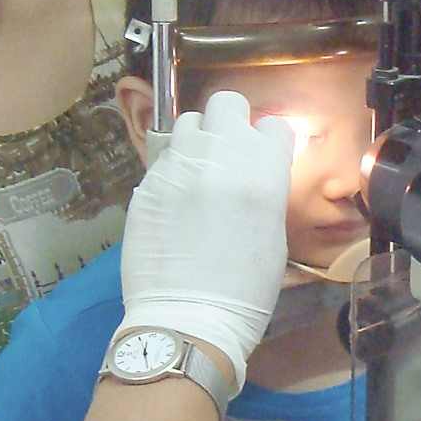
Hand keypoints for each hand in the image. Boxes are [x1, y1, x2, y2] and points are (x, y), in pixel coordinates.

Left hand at [120, 91, 294, 392]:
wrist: (189, 317)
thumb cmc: (245, 289)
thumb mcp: (272, 234)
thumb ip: (263, 190)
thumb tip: (251, 174)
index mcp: (263, 171)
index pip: (274, 126)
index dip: (268, 142)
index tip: (263, 158)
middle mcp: (220, 156)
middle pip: (226, 103)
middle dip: (230, 122)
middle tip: (227, 153)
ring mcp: (178, 166)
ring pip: (187, 123)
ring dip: (196, 141)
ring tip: (196, 174)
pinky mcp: (147, 183)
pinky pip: (163, 159)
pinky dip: (172, 172)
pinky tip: (174, 203)